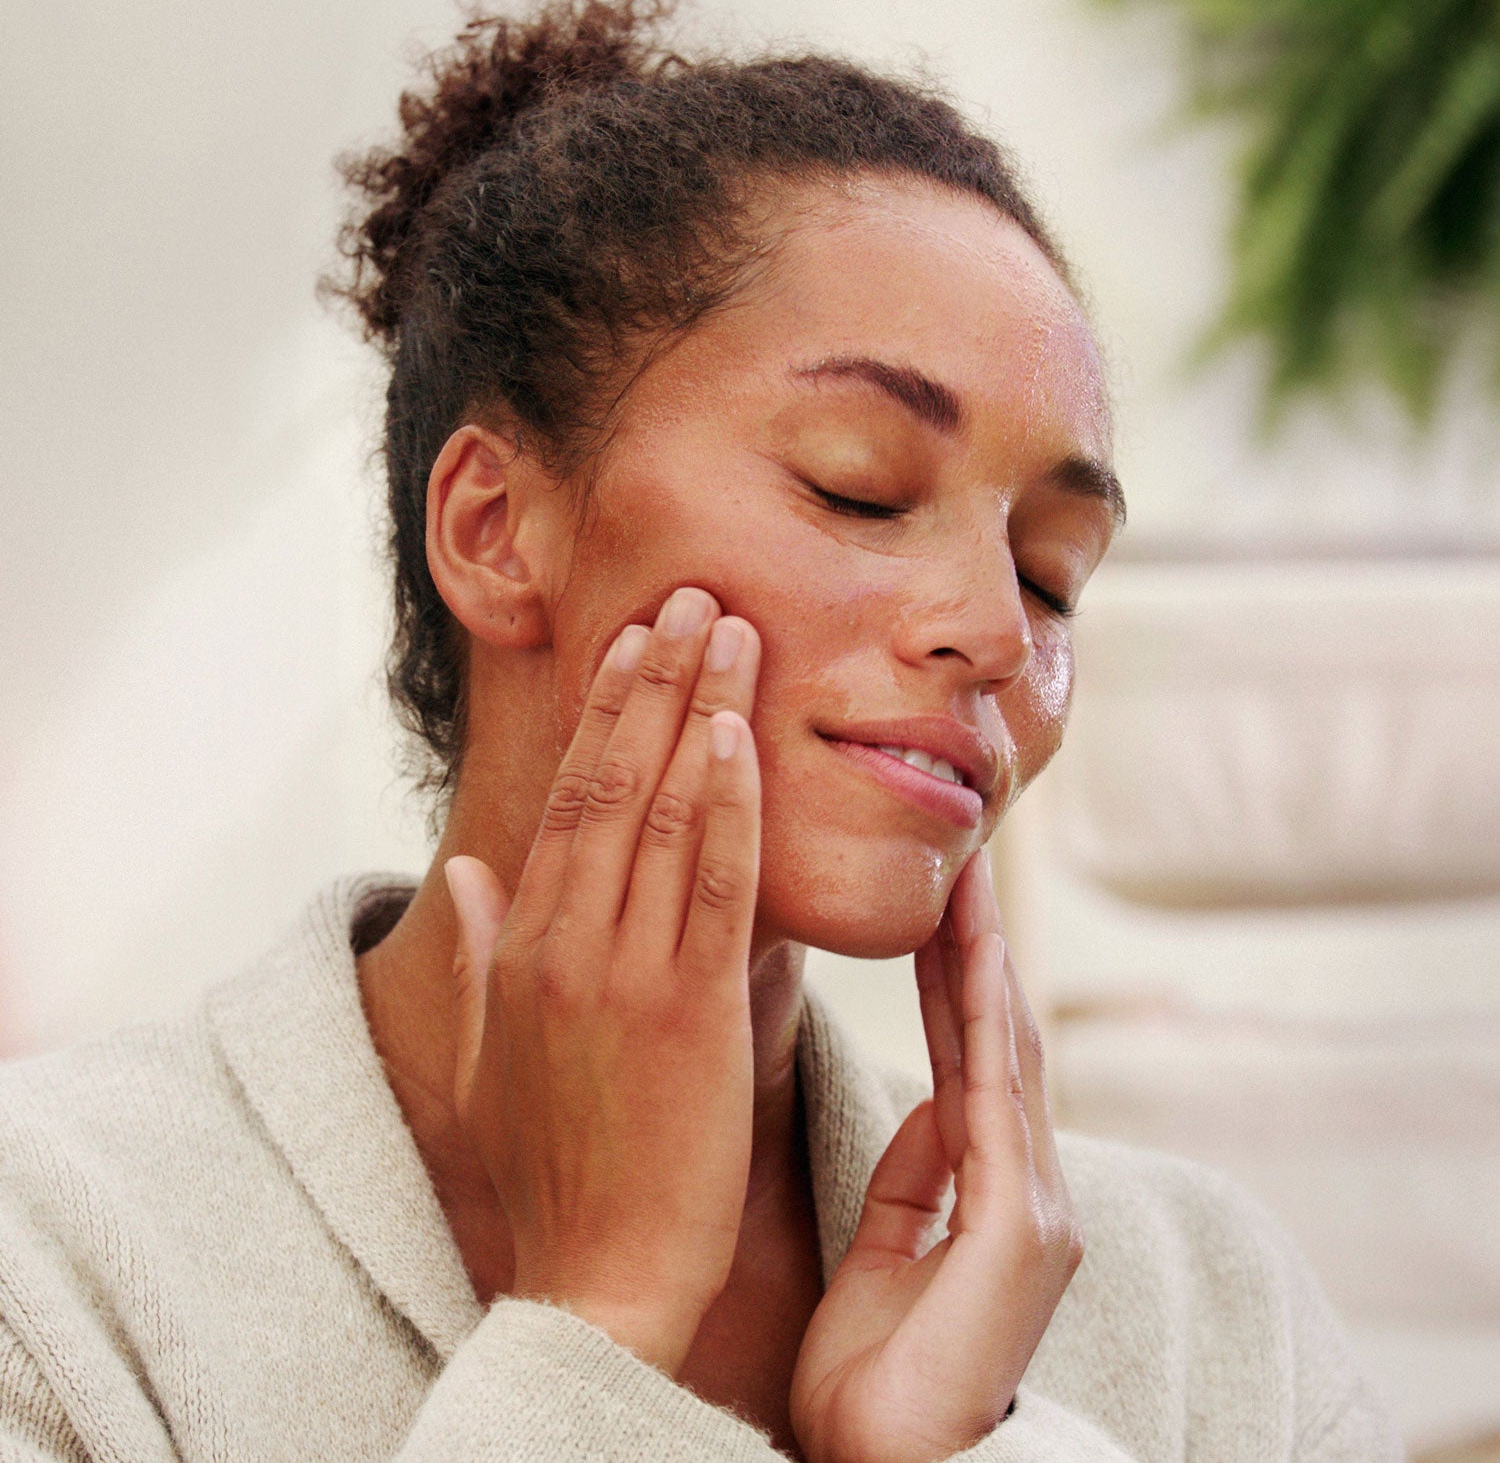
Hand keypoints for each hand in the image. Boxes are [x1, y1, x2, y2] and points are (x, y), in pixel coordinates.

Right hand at [443, 586, 761, 1376]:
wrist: (596, 1277)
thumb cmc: (557, 1164)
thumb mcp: (490, 1053)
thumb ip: (477, 952)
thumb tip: (467, 870)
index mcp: (519, 945)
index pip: (566, 796)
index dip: (605, 710)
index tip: (638, 639)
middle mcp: (561, 940)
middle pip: (610, 780)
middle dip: (654, 679)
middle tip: (694, 594)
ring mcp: (620, 972)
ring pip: (658, 812)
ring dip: (696, 711)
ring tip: (729, 629)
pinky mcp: (686, 1012)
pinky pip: (709, 885)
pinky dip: (723, 804)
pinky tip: (741, 736)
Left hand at [789, 849, 1083, 1462]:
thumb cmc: (878, 1384)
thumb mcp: (884, 1256)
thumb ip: (913, 1178)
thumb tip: (929, 1102)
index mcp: (989, 1190)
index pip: (969, 1053)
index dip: (951, 974)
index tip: (928, 901)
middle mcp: (1025, 1185)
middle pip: (997, 1035)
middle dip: (973, 946)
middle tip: (952, 857)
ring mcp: (1031, 1204)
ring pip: (1005, 1048)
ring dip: (983, 959)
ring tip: (962, 878)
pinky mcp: (1016, 1226)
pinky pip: (992, 1095)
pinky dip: (981, 1018)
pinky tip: (969, 955)